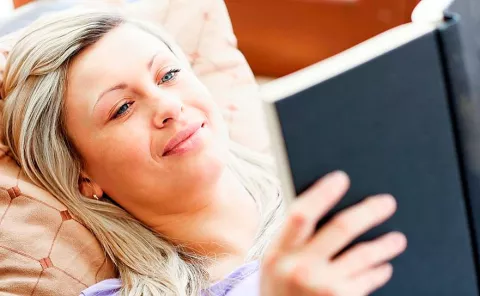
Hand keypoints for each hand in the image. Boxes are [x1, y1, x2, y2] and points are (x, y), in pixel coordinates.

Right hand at [260, 171, 406, 295]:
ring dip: (384, 245)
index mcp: (278, 252)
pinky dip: (378, 271)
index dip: (322, 194)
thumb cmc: (280, 290)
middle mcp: (300, 269)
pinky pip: (367, 280)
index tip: (341, 178)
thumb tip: (323, 202)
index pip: (301, 214)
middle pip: (341, 228)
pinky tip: (383, 268)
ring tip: (397, 240)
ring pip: (363, 255)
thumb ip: (293, 238)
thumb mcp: (274, 264)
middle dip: (369, 211)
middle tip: (387, 202)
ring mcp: (323, 287)